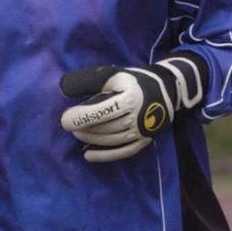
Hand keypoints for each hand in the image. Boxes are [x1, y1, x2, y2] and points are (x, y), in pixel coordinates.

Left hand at [60, 57, 204, 161]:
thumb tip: (63, 88)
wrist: (168, 89)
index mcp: (129, 97)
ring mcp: (141, 131)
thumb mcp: (113, 75)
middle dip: (84, 127)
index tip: (65, 119)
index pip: (100, 111)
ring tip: (78, 134)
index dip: (80, 117)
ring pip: (111, 140)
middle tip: (69, 125)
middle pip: (104, 127)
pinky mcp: (144, 141)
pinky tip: (88, 155)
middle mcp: (137, 116)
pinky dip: (104, 156)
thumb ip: (88, 81)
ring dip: (91, 139)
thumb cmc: (135, 81)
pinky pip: (122, 152)